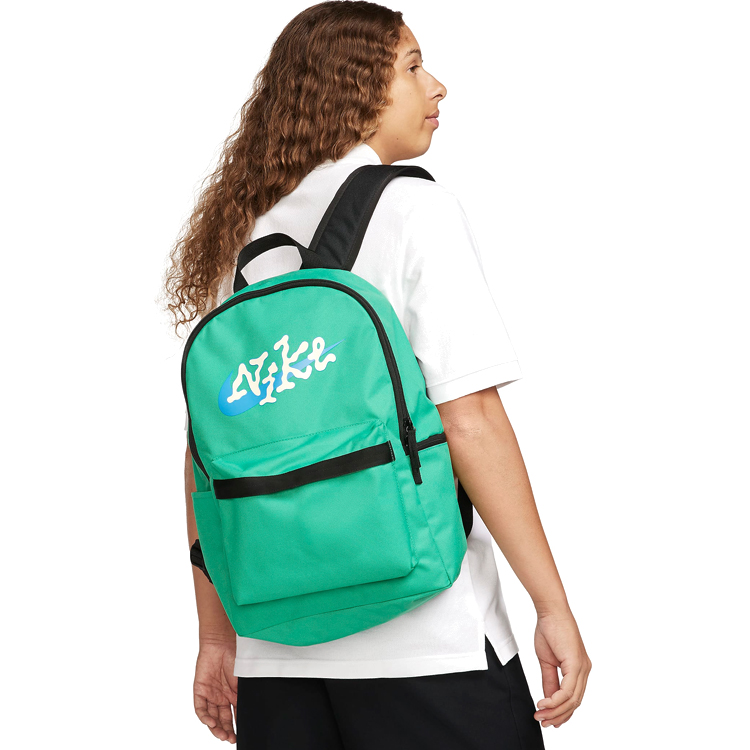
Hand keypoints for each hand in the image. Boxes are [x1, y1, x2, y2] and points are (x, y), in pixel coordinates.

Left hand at [194, 636, 237, 742]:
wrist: (221, 641)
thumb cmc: (236, 655)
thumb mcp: (244, 679)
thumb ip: (244, 695)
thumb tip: (250, 712)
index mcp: (234, 694)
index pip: (235, 715)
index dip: (237, 726)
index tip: (240, 736)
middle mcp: (222, 696)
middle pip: (222, 720)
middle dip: (226, 731)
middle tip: (230, 739)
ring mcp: (211, 694)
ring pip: (211, 717)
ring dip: (216, 727)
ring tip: (222, 735)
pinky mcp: (200, 690)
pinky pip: (200, 708)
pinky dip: (205, 717)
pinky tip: (211, 722)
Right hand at [532, 607, 590, 729]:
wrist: (551, 611)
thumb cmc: (549, 629)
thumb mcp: (547, 661)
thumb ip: (549, 680)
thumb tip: (548, 698)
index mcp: (579, 669)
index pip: (573, 698)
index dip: (561, 712)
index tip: (548, 718)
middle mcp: (584, 670)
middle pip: (574, 703)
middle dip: (558, 716)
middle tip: (543, 721)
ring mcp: (582, 668)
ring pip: (572, 700)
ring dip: (555, 711)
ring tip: (540, 714)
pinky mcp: (577, 664)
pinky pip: (568, 690)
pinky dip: (555, 700)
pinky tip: (544, 703)